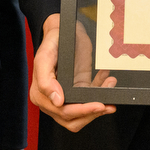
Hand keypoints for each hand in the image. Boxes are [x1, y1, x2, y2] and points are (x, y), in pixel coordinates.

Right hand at [29, 13, 116, 132]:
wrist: (63, 30)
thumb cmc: (52, 42)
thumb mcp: (44, 57)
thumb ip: (46, 80)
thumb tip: (57, 101)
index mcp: (40, 94)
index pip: (62, 112)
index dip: (81, 111)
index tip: (98, 105)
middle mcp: (52, 100)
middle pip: (73, 119)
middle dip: (92, 112)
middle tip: (107, 103)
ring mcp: (66, 96)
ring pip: (83, 114)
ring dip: (99, 105)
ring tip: (109, 86)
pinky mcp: (79, 89)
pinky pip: (91, 99)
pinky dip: (102, 91)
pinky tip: (107, 79)